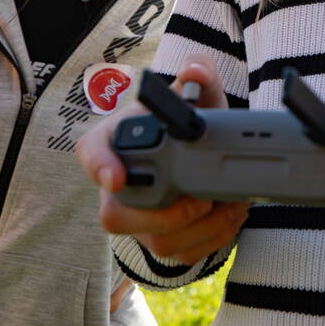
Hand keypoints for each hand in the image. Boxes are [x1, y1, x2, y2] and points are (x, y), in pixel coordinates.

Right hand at [76, 55, 248, 264]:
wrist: (203, 153)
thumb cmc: (188, 123)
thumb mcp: (197, 96)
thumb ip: (200, 76)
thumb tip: (196, 72)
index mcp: (116, 141)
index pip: (91, 152)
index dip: (100, 166)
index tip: (117, 177)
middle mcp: (117, 185)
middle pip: (117, 215)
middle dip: (164, 214)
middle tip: (201, 198)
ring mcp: (137, 219)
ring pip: (157, 241)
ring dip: (201, 227)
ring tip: (230, 204)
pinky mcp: (162, 240)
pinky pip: (182, 254)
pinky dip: (213, 239)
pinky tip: (232, 215)